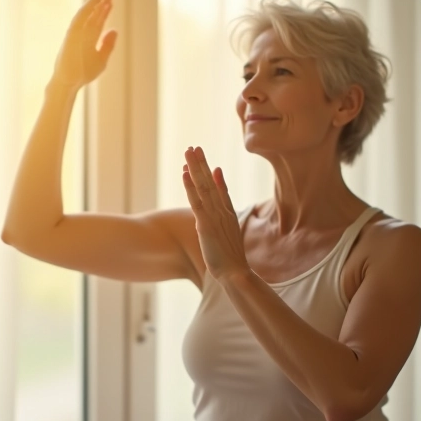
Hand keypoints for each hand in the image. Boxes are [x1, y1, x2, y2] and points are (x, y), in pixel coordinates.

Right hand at [51, 0, 120, 90]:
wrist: (68, 84)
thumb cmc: (82, 73)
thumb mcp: (101, 59)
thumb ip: (108, 45)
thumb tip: (114, 29)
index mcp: (90, 33)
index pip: (101, 12)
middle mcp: (84, 28)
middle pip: (97, 4)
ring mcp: (78, 29)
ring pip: (91, 6)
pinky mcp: (73, 32)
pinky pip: (84, 14)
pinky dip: (93, 4)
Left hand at [181, 146, 250, 281]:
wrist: (236, 272)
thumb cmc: (231, 259)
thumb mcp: (228, 237)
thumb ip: (224, 223)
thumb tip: (218, 217)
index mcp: (228, 213)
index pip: (218, 188)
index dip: (210, 172)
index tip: (204, 159)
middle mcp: (222, 210)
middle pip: (211, 182)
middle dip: (202, 164)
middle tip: (194, 147)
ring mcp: (215, 216)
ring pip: (203, 187)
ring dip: (195, 168)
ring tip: (189, 151)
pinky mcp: (206, 224)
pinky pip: (197, 201)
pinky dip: (191, 186)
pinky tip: (185, 173)